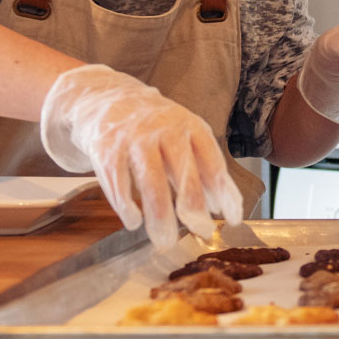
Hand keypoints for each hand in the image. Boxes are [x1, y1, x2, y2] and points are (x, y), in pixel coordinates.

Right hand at [40, 64, 242, 249]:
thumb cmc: (152, 124)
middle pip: (184, 174)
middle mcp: (165, 130)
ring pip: (152, 183)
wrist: (105, 96)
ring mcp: (135, 139)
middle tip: (201, 232)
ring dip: (160, 217)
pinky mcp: (107, 150)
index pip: (213, 163)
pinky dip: (127, 207)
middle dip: (194, 208)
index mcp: (190, 126)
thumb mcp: (182, 135)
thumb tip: (220, 206)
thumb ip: (200, 167)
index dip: (225, 194)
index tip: (232, 220)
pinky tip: (134, 223)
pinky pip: (120, 184)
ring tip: (165, 242)